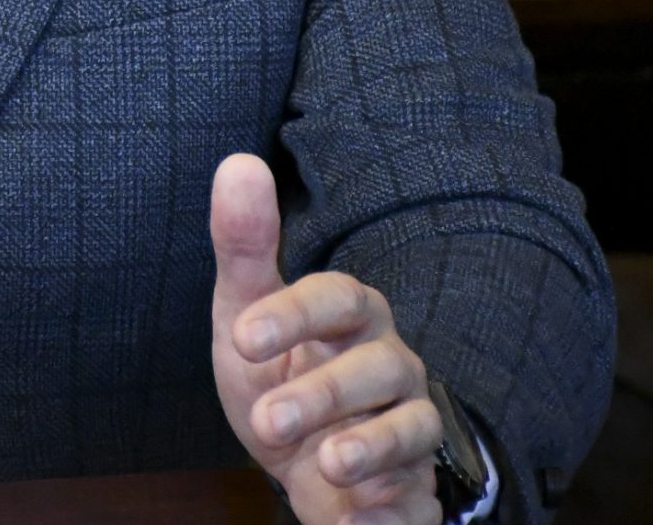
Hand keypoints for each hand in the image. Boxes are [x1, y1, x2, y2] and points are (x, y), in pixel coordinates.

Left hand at [209, 154, 445, 524]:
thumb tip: (237, 162)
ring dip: (368, 446)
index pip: (338, 297)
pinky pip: (415, 495)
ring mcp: (407, 424)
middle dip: (322, 393)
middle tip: (265, 420)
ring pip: (410, 425)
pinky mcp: (413, 485)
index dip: (294, 314)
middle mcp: (389, 362)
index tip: (241, 338)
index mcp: (349, 316)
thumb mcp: (247, 315)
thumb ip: (243, 247)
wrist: (309, 464)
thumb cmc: (279, 374)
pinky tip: (348, 515)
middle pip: (376, 366)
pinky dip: (385, 508)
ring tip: (324, 464)